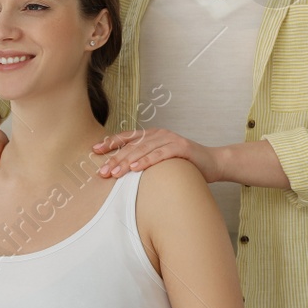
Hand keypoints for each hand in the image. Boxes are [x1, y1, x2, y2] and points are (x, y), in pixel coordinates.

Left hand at [92, 128, 220, 181]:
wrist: (213, 163)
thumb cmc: (184, 164)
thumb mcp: (161, 160)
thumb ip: (144, 160)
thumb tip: (122, 170)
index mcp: (152, 135)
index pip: (126, 137)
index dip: (110, 143)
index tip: (94, 151)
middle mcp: (159, 134)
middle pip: (132, 146)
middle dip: (115, 158)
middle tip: (102, 171)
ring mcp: (170, 139)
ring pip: (143, 150)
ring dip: (127, 162)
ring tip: (114, 173)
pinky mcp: (181, 147)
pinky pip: (160, 154)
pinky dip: (146, 161)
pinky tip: (135, 168)